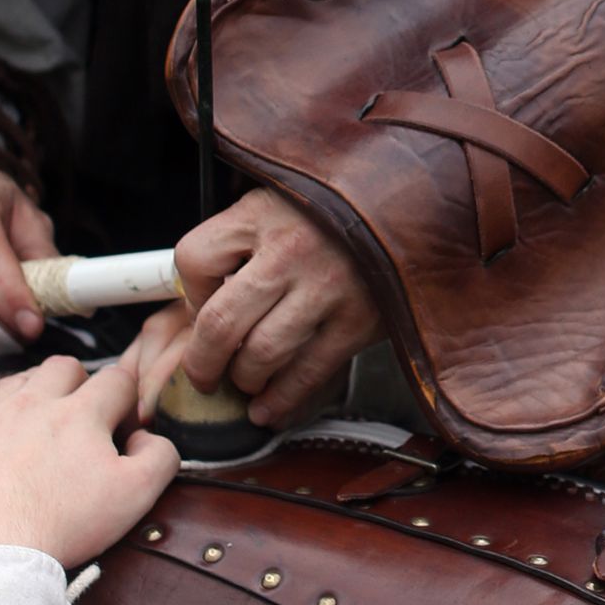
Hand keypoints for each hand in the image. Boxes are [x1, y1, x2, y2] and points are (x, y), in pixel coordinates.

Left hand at [0, 355, 178, 566]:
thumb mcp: (137, 496)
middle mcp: (32, 401)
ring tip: (34, 425)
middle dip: (78, 385)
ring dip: (31, 392)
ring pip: (16, 378)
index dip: (125, 400)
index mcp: (81, 413)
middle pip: (64, 367)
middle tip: (78, 422)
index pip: (116, 379)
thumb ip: (160, 456)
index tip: (120, 428)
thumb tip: (148, 436)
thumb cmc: (63, 527)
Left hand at [173, 188, 379, 427]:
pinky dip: (282, 399)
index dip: (188, 294)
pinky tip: (269, 407)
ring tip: (244, 382)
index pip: (195, 260)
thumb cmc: (341, 204)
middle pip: (221, 323)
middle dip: (203, 362)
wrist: (416, 203)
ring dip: (245, 379)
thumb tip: (204, 296)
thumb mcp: (284, 197)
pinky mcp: (359, 320)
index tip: (198, 308)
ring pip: (262, 355)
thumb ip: (243, 236)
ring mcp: (327, 288)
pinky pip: (309, 372)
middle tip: (203, 376)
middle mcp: (290, 251)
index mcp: (262, 213)